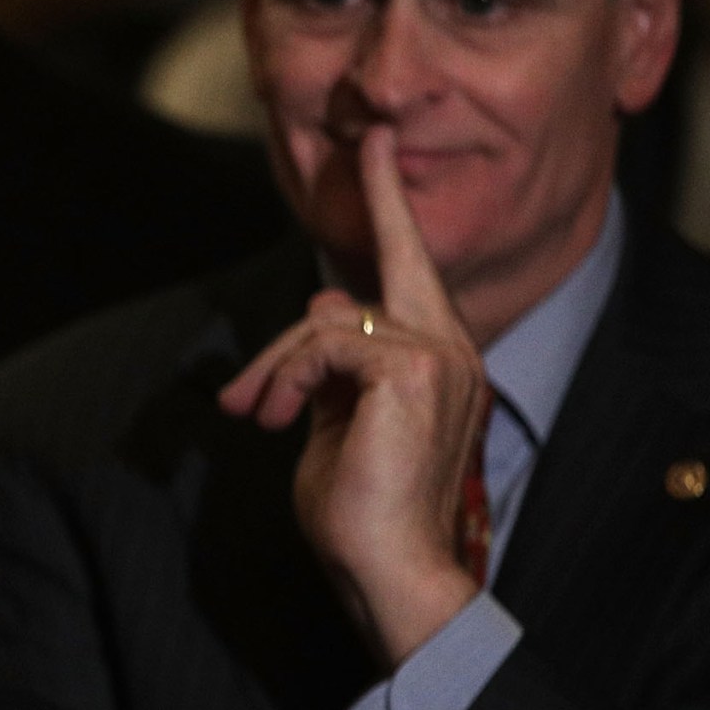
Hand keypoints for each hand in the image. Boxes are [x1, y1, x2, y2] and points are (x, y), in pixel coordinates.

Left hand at [217, 127, 488, 666]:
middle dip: (361, 218)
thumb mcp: (338, 420)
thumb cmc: (359, 509)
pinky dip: (288, 377)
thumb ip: (335, 363)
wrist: (389, 567)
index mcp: (439, 358)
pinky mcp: (410, 368)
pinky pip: (322, 343)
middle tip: (351, 162)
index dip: (392, 201)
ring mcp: (437, 354)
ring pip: (328, 318)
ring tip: (258, 412)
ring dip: (277, 366)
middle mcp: (451, 346)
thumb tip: (325, 308)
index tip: (378, 142)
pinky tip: (279, 418)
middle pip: (379, 272)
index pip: (414, 265)